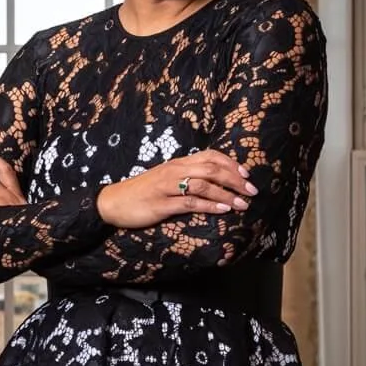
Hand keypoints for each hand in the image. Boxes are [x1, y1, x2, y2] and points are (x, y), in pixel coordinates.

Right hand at [96, 150, 257, 230]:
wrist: (114, 202)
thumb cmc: (142, 192)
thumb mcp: (166, 178)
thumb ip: (186, 176)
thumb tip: (211, 180)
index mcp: (177, 163)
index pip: (210, 156)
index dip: (231, 163)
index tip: (246, 174)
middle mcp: (174, 171)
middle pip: (211, 169)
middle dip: (235, 179)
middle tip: (252, 190)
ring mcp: (168, 187)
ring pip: (204, 185)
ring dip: (226, 194)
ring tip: (242, 203)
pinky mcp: (162, 204)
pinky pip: (190, 203)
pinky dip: (209, 205)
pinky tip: (223, 210)